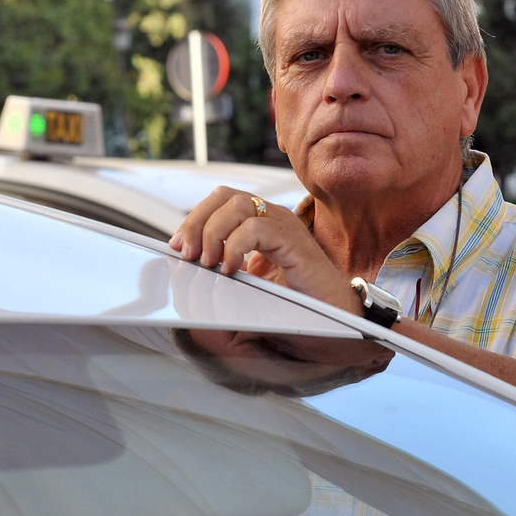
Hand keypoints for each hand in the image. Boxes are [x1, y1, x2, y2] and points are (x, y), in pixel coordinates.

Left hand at [170, 187, 359, 313]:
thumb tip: (190, 275)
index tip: (178, 246)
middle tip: (187, 254)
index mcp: (262, 223)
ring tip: (209, 262)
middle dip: (196, 222)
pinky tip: (232, 269)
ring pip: (237, 205)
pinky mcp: (294, 242)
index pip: (221, 200)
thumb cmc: (298, 305)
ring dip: (213, 233)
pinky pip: (256, 228)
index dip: (194, 218)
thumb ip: (226, 274)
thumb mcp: (251, 286)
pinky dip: (235, 247)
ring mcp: (285, 226)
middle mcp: (273, 217)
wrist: (337, 319)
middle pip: (224, 195)